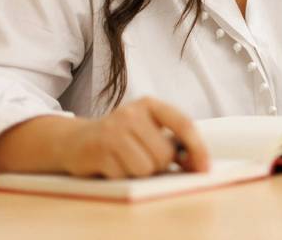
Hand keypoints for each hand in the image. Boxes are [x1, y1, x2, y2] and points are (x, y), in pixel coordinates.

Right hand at [60, 97, 209, 178]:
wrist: (76, 140)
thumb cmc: (121, 137)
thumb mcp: (147, 129)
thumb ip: (172, 141)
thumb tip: (198, 163)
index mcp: (150, 104)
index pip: (183, 124)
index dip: (198, 148)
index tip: (205, 168)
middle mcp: (131, 113)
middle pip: (165, 154)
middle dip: (159, 164)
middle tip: (142, 157)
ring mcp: (113, 131)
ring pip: (147, 168)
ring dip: (140, 172)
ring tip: (126, 161)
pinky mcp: (99, 150)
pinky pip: (126, 176)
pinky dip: (123, 176)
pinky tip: (112, 165)